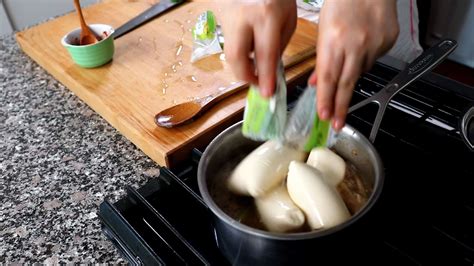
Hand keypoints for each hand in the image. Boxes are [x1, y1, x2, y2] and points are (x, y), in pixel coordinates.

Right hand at [222, 0, 296, 96]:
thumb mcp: (288, 18)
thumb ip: (279, 45)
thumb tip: (270, 70)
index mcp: (266, 15)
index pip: (265, 54)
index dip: (266, 77)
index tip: (268, 94)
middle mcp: (243, 17)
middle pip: (236, 57)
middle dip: (245, 76)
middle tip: (257, 83)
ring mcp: (229, 17)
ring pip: (229, 53)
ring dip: (241, 67)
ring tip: (254, 69)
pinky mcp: (220, 18)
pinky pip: (229, 44)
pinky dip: (239, 53)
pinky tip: (249, 52)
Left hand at [309, 0, 398, 129]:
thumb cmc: (342, 3)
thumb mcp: (323, 30)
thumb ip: (321, 60)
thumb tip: (317, 83)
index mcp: (333, 41)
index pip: (328, 78)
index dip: (326, 100)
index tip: (324, 115)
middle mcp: (354, 45)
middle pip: (346, 83)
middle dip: (340, 106)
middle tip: (337, 123)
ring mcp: (373, 44)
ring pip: (361, 72)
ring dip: (351, 77)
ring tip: (348, 63)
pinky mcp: (387, 42)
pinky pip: (373, 61)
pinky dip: (365, 60)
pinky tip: (362, 48)